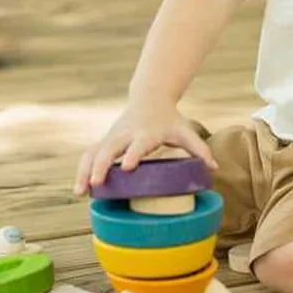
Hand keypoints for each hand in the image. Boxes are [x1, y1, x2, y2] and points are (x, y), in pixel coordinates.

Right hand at [73, 103, 217, 196]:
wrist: (150, 99)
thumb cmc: (169, 120)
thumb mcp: (185, 131)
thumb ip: (199, 149)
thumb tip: (214, 168)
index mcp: (145, 133)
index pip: (138, 144)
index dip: (132, 154)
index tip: (127, 167)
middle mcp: (125, 134)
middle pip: (108, 149)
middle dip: (101, 166)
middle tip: (96, 185)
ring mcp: (112, 137)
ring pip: (92, 153)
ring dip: (84, 172)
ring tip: (79, 193)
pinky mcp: (104, 141)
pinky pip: (88, 155)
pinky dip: (82, 170)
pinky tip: (79, 189)